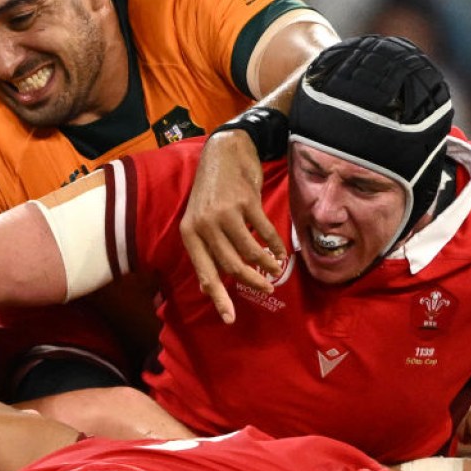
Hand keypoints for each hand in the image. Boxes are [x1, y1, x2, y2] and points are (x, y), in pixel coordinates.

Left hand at [180, 130, 286, 323]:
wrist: (224, 151)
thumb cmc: (212, 190)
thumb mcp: (199, 220)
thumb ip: (205, 249)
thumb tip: (208, 286)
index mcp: (190, 233)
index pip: (205, 272)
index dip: (218, 298)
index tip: (230, 319)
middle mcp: (204, 225)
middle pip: (230, 265)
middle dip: (250, 282)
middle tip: (265, 290)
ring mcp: (225, 213)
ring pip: (248, 251)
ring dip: (265, 265)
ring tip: (274, 270)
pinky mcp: (245, 201)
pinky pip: (263, 232)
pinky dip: (274, 245)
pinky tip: (280, 251)